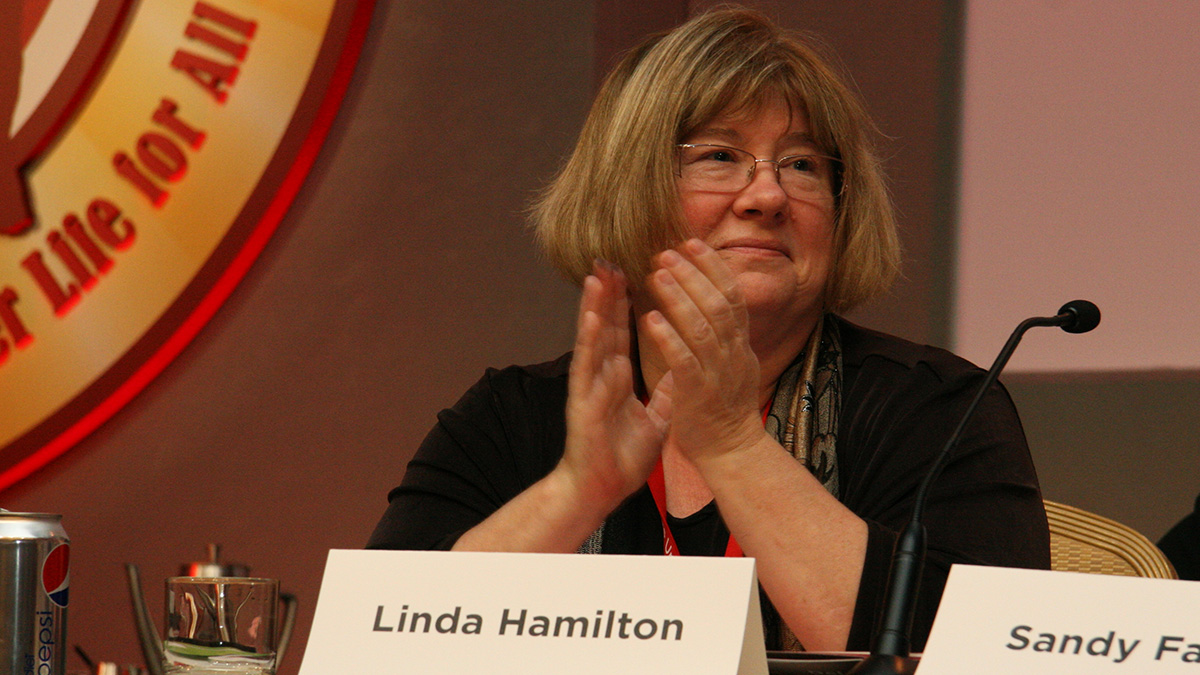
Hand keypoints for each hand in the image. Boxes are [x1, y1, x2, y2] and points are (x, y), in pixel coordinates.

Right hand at [558, 261, 670, 509]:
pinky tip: (594, 318)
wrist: (599, 491)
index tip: (632, 272)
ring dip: (596, 306)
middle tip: (610, 258)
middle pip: (607, 326)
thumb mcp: (655, 422)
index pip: (624, 333)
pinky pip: (589, 367)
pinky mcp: (582, 403)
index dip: (627, 303)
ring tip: (598, 276)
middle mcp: (601, 376)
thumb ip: (665, 396)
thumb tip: (681, 372)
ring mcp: (590, 387)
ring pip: (594, 339)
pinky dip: (591, 342)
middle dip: (609, 293)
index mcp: (617, 378)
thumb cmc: (621, 458)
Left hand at [640, 239, 765, 465]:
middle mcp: (733, 355)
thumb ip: (724, 333)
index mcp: (740, 345)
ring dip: (679, 298)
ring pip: (703, 328)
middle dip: (693, 274)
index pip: (733, 296)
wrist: (731, 453)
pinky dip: (668, 338)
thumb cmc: (725, 408)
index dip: (713, 267)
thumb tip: (714, 298)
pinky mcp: (698, 396)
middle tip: (666, 251)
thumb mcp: (733, 363)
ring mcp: (717, 375)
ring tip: (655, 274)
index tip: (692, 242)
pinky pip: (684, 362)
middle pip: (719, 304)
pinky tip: (650, 319)